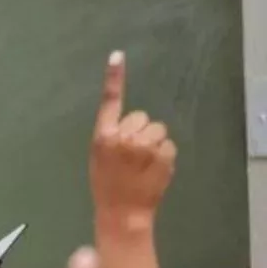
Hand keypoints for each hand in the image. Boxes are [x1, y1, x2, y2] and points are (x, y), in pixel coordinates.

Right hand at [90, 51, 176, 232]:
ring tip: (145, 163)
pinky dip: (164, 155)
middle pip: (141, 117)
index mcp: (102, 136)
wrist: (122, 212)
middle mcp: (123, 136)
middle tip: (133, 154)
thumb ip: (112, 137)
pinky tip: (155, 169)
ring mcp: (145, 145)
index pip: (110, 102)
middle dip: (140, 131)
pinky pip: (169, 144)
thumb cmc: (105, 185)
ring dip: (154, 142)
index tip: (117, 56)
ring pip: (158, 129)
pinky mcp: (163, 154)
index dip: (114, 78)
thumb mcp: (98, 157)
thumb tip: (132, 123)